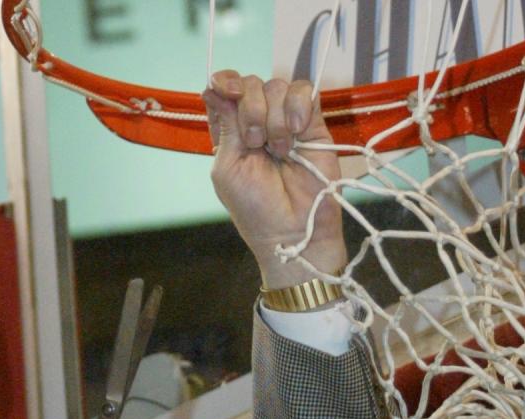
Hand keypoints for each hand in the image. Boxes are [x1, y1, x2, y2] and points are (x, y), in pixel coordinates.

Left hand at [203, 71, 345, 288]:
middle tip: (257, 144)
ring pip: (277, 86)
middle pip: (250, 84)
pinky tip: (297, 132)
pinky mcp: (313, 123)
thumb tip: (212, 84)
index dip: (224, 82)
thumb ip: (225, 125)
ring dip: (274, 118)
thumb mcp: (228, 167)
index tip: (225, 90)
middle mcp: (256, 121)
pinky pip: (304, 91)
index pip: (223, 90)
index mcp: (230, 132)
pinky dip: (297, 106)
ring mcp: (285, 120)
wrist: (294, 229)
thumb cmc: (255, 208)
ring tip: (280, 150)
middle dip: (251, 110)